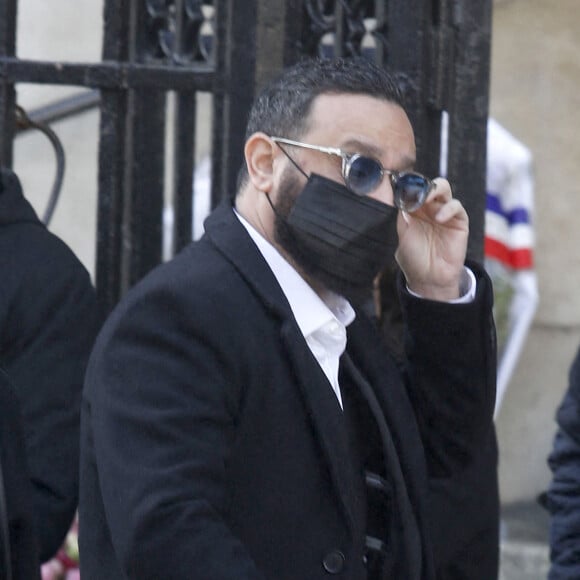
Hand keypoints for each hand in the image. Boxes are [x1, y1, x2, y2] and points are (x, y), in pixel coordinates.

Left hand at [395, 178, 468, 300]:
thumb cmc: (413, 258)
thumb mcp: (403, 235)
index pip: (413, 191)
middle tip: (417, 192)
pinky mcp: (459, 221)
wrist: (428, 278)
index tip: (402, 187)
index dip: (408, 187)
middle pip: (429, 186)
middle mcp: (429, 210)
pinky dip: (448, 208)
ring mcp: (444, 213)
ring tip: (426, 201)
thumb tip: (403, 198)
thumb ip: (403, 216)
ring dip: (435, 190)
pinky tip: (440, 218)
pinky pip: (456, 206)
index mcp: (414, 212)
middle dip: (423, 185)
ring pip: (444, 189)